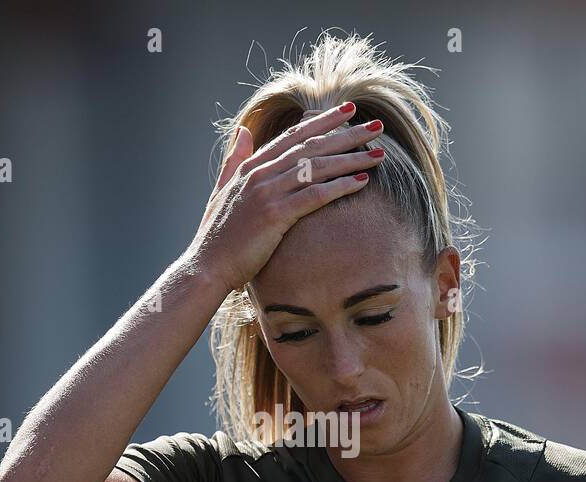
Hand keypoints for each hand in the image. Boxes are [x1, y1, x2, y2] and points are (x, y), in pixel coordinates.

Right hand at [187, 103, 385, 291]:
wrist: (207, 266)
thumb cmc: (218, 236)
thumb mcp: (223, 190)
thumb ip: (235, 159)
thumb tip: (243, 131)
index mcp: (251, 166)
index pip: (294, 136)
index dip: (323, 121)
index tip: (349, 111)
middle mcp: (260, 174)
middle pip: (311, 146)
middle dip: (347, 134)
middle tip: (377, 127)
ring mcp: (267, 193)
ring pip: (316, 168)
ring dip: (351, 159)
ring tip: (379, 154)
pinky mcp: (274, 215)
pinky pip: (313, 196)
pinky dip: (339, 187)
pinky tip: (361, 182)